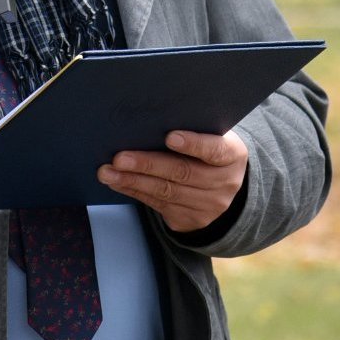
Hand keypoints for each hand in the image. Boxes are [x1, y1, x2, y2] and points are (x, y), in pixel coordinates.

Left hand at [99, 130, 248, 232]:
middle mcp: (225, 183)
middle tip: (119, 158)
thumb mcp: (210, 137)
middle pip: (183, 173)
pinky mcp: (191, 220)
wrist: (224, 187)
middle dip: (147, 164)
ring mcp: (209, 205)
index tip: (169, 136)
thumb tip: (146, 120)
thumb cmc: (207, 150)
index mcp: (232, 155)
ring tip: (108, 172)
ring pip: (166, 192)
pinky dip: (135, 192)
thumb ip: (190, 129)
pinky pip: (158, 205)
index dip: (193, 144)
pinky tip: (117, 182)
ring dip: (132, 181)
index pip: (214, 149)